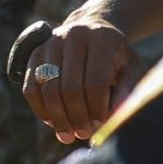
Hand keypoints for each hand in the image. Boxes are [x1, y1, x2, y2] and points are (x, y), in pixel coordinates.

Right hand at [24, 12, 140, 144]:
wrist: (94, 29)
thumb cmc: (117, 57)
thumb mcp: (132, 69)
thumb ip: (129, 91)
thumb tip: (115, 118)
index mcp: (102, 39)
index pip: (95, 82)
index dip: (96, 109)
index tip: (100, 126)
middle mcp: (73, 36)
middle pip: (69, 87)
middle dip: (76, 116)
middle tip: (82, 134)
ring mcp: (50, 44)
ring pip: (47, 89)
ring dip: (57, 118)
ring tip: (67, 135)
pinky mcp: (34, 54)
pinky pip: (30, 88)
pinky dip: (40, 110)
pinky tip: (53, 123)